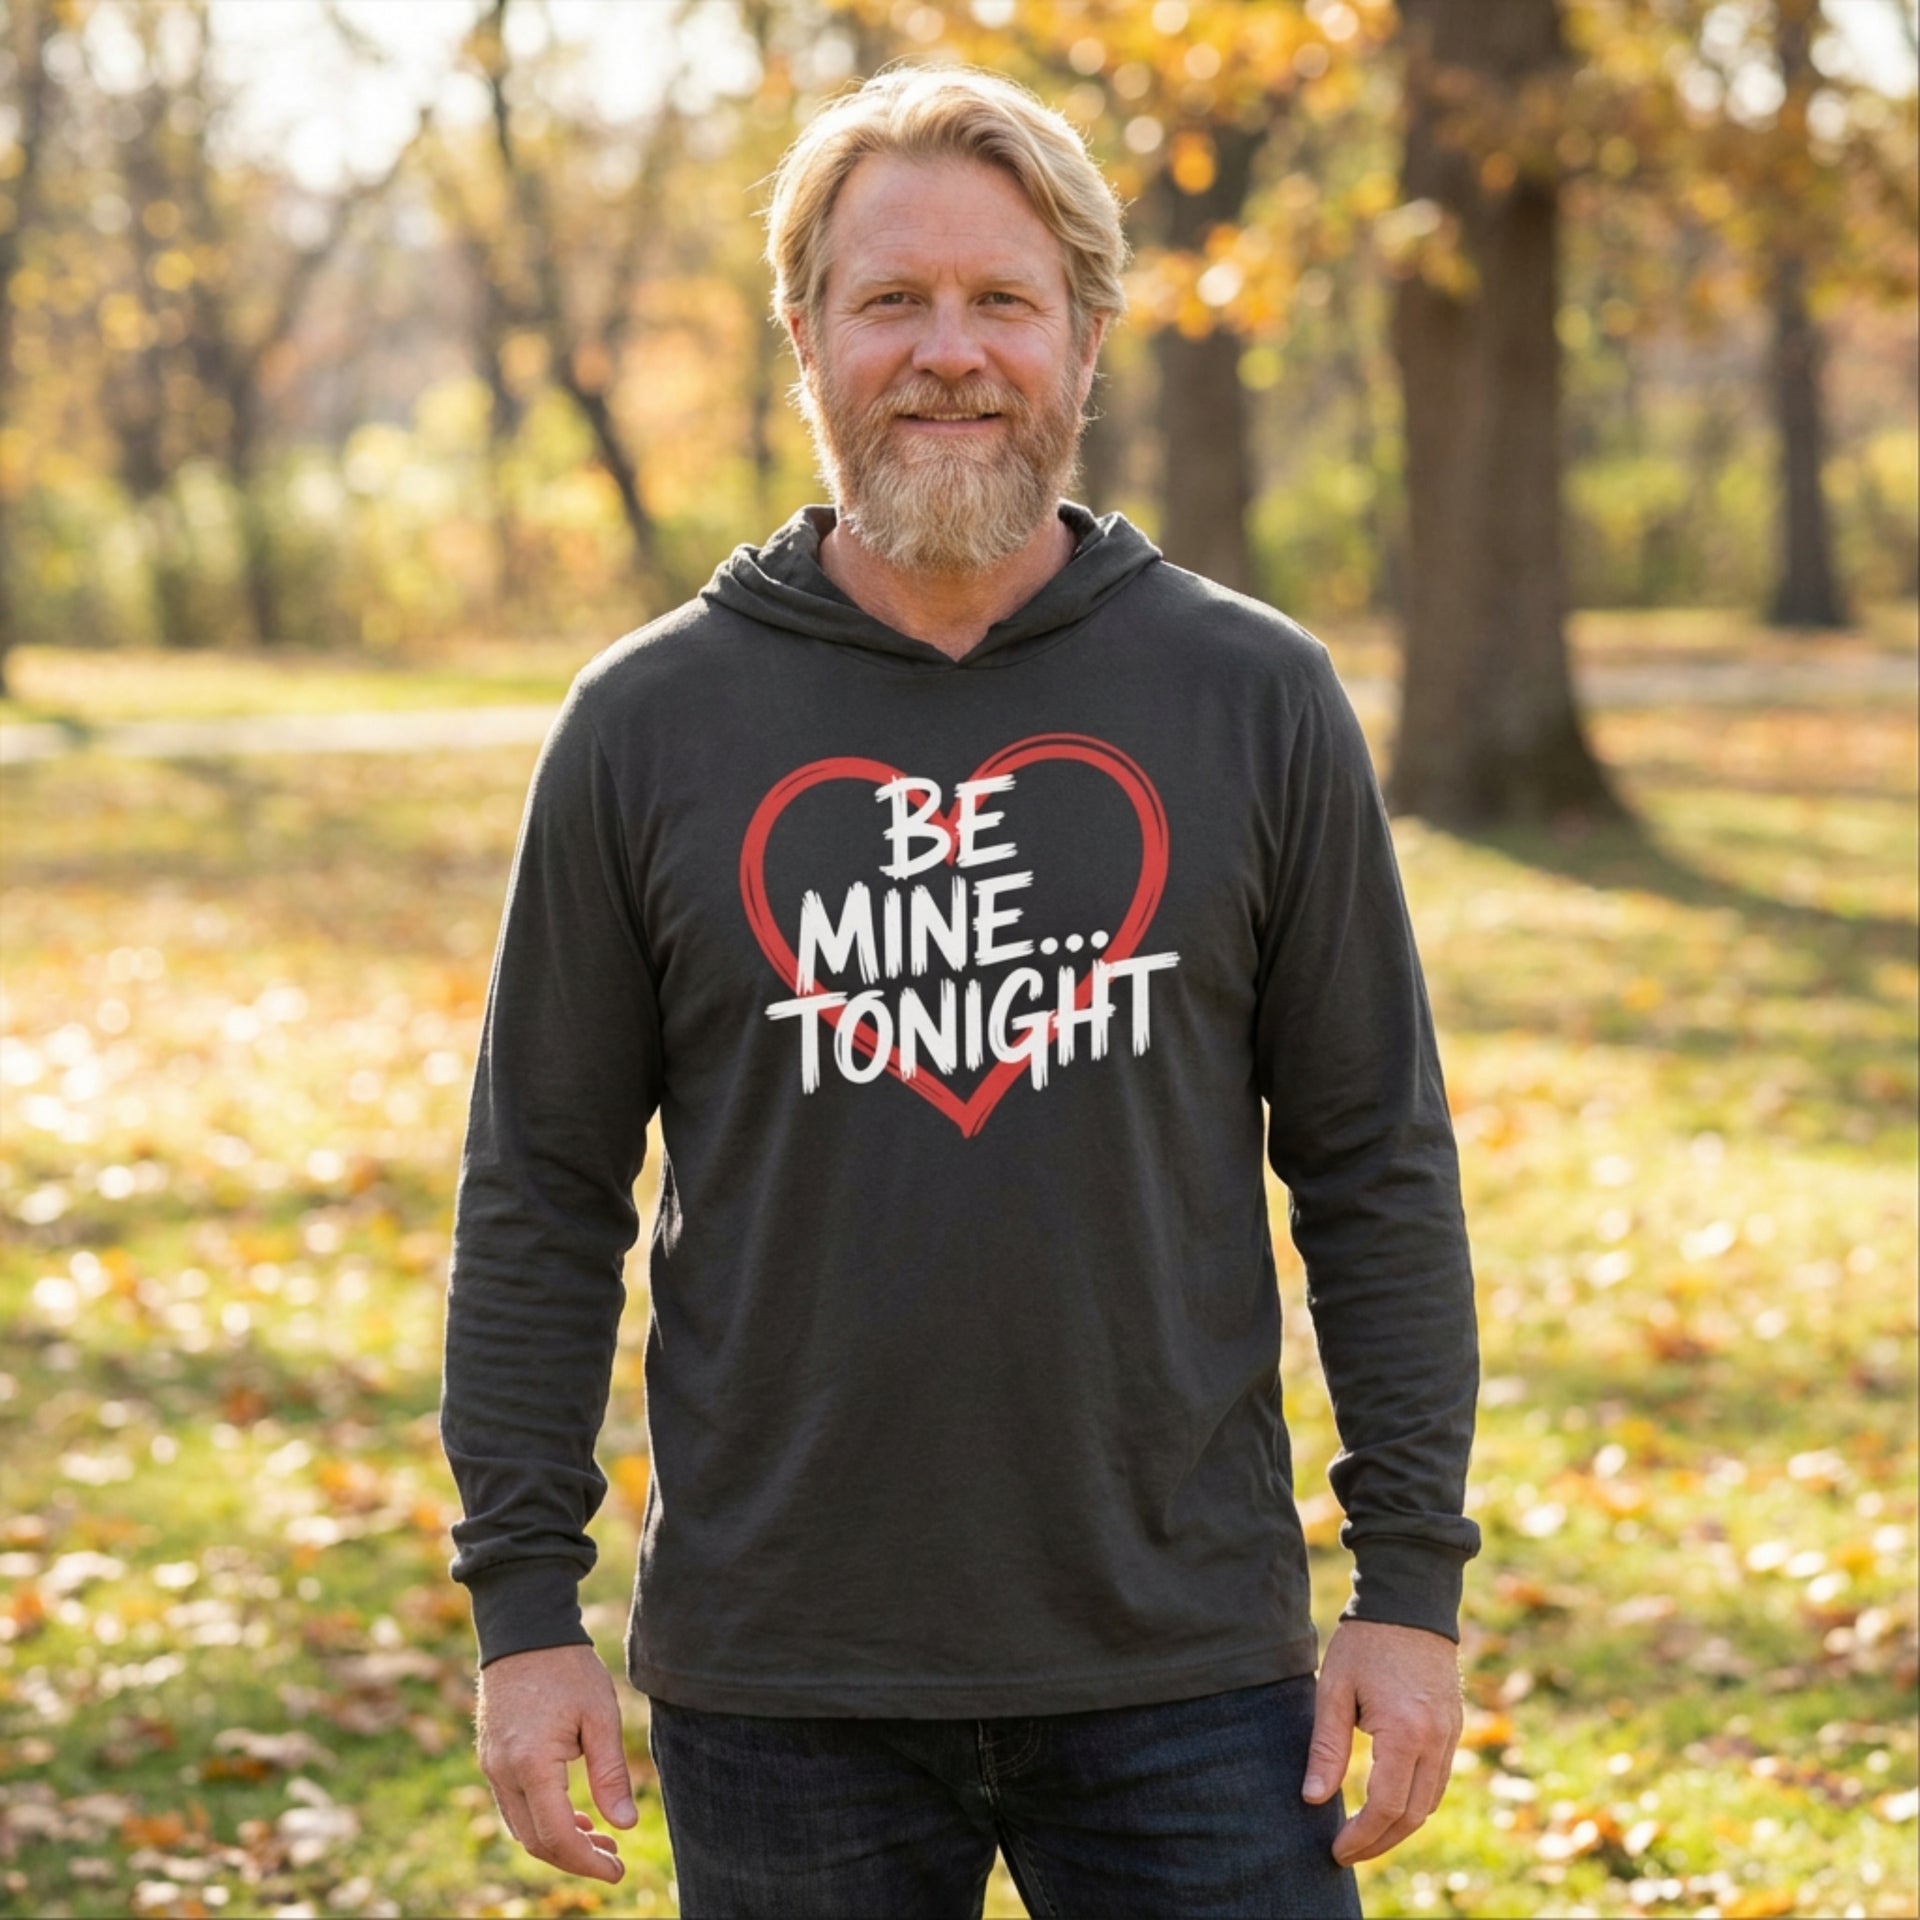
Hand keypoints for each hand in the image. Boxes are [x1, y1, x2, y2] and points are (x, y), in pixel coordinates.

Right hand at [476, 1642, 636, 1883]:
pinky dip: (542, 1819)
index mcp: (531, 1764)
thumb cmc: (567, 1667)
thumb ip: (611, 1772)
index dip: (587, 1861)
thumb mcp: (600, 1715)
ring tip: (600, 1840)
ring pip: (522, 1827)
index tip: (618, 1868)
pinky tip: (573, 1814)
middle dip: (575, 1858)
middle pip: (535, 1841)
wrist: (524, 1630)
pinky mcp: (491, 1758)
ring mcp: (491, 1766)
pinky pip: (514, 1806)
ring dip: (558, 1841)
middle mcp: (502, 1773)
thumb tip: (625, 1824)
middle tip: (614, 1858)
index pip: (556, 1836)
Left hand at [1301, 1618, 1463, 1866]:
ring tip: (1364, 1836)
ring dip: (1399, 1827)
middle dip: (1380, 1842)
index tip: (1335, 1849)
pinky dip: (1415, 1802)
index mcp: (1405, 1734)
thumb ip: (1326, 1747)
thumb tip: (1313, 1799)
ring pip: (1430, 1803)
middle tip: (1346, 1852)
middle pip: (1413, 1816)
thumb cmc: (1365, 1643)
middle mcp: (1436, 1742)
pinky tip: (1389, 1804)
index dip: (1361, 1836)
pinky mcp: (1454, 1727)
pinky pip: (1438, 1781)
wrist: (1409, 1602)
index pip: (1386, 1807)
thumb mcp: (1334, 1690)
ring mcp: (1451, 1735)